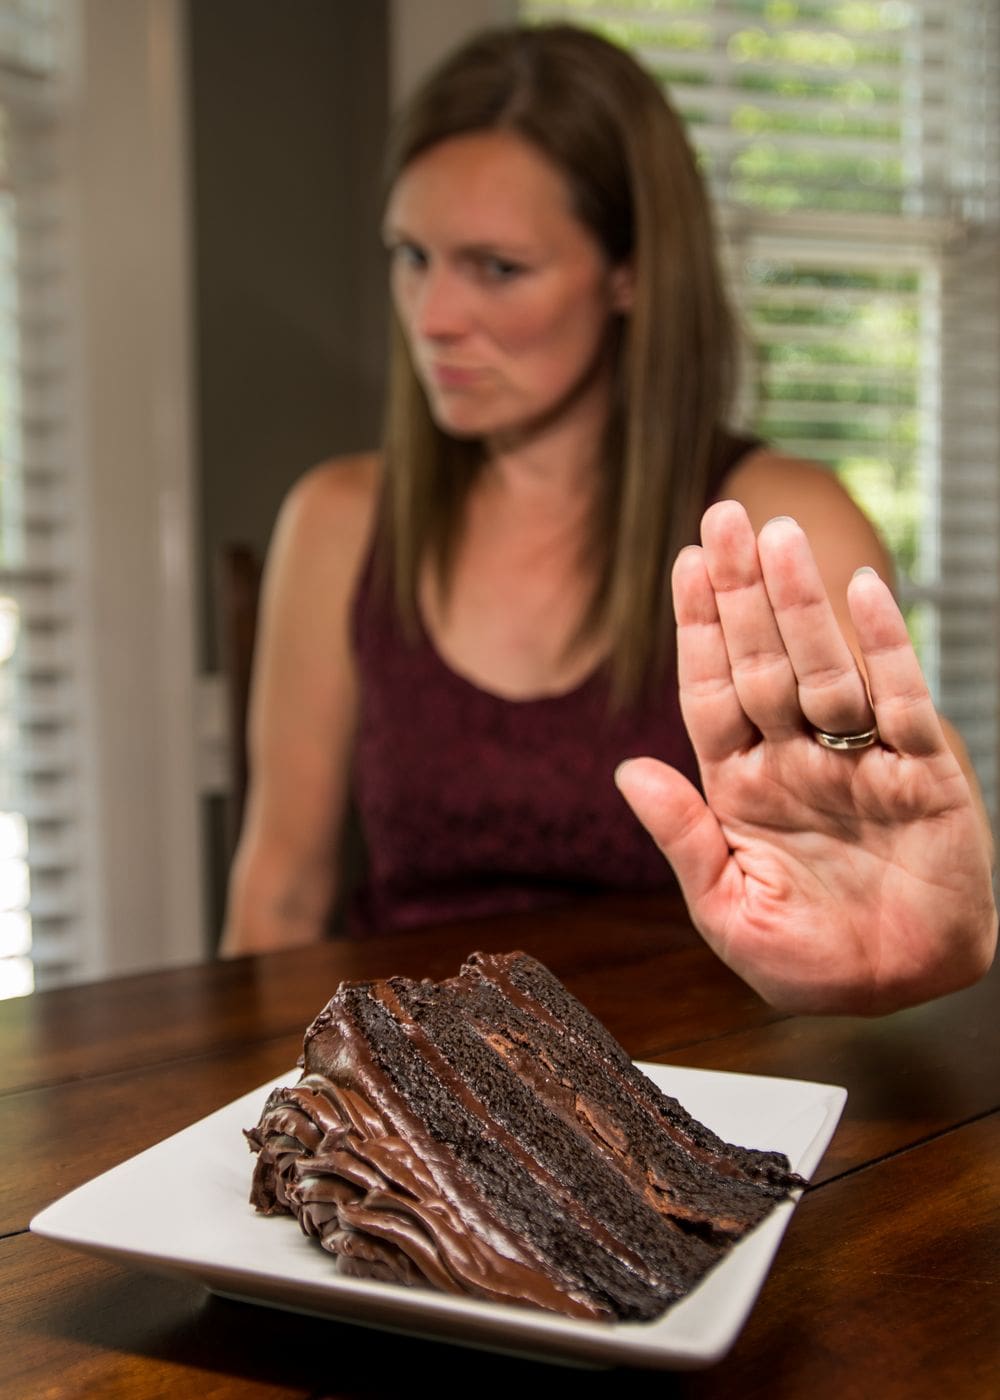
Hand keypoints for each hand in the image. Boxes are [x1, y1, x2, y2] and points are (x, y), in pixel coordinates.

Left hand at [616, 501, 996, 1013]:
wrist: (903, 993)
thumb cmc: (811, 962)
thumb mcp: (728, 912)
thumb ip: (684, 839)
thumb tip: (628, 767)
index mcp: (742, 785)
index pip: (711, 691)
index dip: (699, 629)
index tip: (683, 565)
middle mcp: (795, 758)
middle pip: (760, 660)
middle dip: (740, 591)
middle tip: (723, 515)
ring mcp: (857, 759)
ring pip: (822, 666)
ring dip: (799, 602)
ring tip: (776, 535)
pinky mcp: (922, 773)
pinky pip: (900, 700)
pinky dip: (883, 646)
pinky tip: (861, 591)